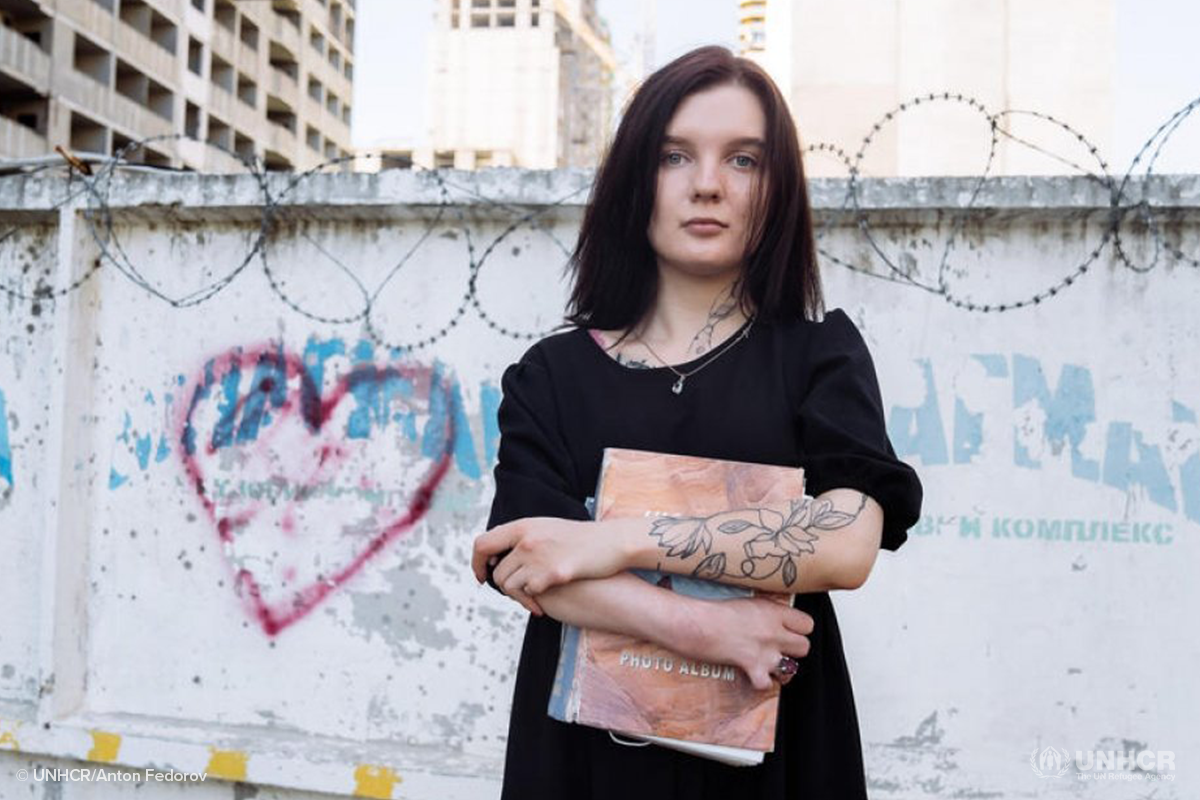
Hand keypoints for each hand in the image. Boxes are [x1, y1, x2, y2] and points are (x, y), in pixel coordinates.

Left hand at [472, 517, 629, 611]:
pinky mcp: (553, 573)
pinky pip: (531, 592)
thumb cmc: (579, 538)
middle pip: (496, 573)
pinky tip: (547, 600)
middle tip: (517, 594)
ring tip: (535, 598)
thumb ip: (522, 537)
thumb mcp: (546, 527)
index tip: (483, 574)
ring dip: (520, 595)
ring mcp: (539, 557)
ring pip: (510, 586)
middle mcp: (527, 540)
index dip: (477, 562)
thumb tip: (495, 550)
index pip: (482, 544)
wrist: (610, 542)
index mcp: (523, 526)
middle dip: (504, 587)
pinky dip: (535, 599)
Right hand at [681, 596, 813, 691]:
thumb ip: (768, 610)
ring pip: (792, 668)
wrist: (697, 623)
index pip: (808, 624)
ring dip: (781, 668)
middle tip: (780, 648)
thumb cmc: (715, 610)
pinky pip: (767, 684)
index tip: (791, 630)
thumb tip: (777, 615)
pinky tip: (754, 675)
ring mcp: (765, 652)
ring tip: (771, 665)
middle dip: (794, 649)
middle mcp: (774, 632)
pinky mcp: (752, 667)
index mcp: (774, 612)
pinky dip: (761, 683)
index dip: (800, 629)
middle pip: (805, 647)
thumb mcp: (748, 601)